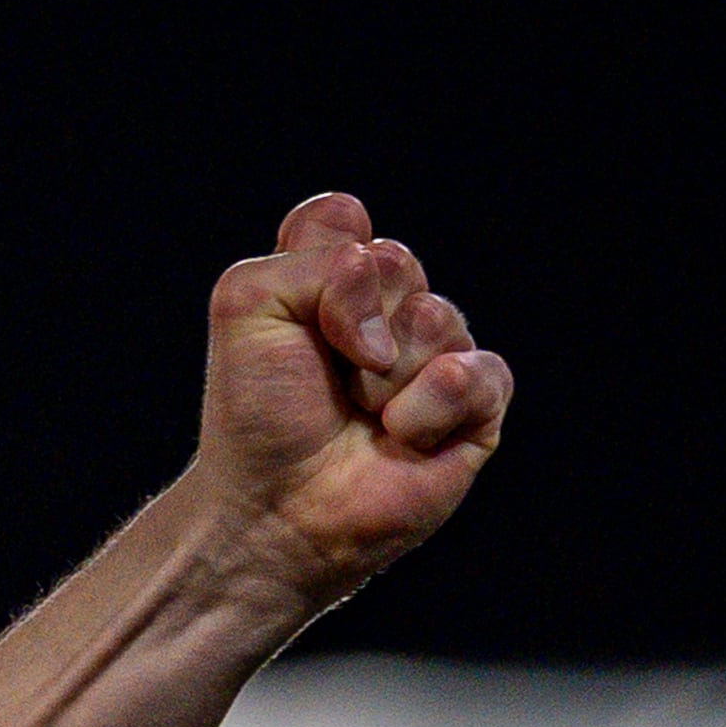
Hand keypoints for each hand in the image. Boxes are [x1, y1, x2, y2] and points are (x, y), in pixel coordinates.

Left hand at [195, 193, 510, 606]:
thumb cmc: (257, 417)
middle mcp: (384, 312)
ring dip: (384, 372)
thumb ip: (310, 256)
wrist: (274, 508)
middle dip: (350, 317)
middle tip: (326, 373)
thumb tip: (388, 280)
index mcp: (326, 284)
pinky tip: (401, 437)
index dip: (322, 256)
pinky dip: (428, 407)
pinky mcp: (475, 407)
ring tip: (360, 414)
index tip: (290, 308)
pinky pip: (478, 372)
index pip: (342, 217)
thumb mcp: (247, 309)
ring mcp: (432, 357)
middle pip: (395, 260)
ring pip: (437, 315)